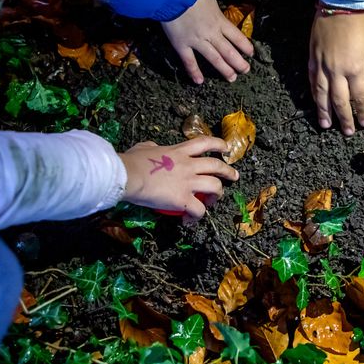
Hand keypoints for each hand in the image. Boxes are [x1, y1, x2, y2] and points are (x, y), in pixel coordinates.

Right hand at [119, 139, 238, 223]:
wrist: (128, 175)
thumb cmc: (131, 161)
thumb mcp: (144, 148)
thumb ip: (153, 148)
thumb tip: (154, 148)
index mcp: (179, 151)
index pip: (204, 143)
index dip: (218, 144)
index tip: (225, 148)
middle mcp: (188, 165)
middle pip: (216, 166)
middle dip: (228, 171)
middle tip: (234, 176)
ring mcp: (188, 182)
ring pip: (215, 187)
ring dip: (219, 194)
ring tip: (217, 199)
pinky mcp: (183, 199)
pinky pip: (199, 210)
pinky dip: (197, 216)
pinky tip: (190, 219)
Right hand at [162, 0, 252, 83]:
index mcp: (219, 20)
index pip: (237, 36)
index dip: (245, 45)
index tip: (251, 53)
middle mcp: (211, 33)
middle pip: (229, 51)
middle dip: (238, 62)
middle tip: (245, 70)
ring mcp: (197, 41)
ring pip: (214, 59)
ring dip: (224, 70)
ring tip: (232, 78)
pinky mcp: (182, 45)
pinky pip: (190, 62)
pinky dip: (195, 72)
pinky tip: (200, 82)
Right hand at [308, 9, 363, 135]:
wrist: (341, 3)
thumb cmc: (361, 23)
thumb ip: (361, 65)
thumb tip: (355, 75)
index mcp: (356, 69)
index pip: (359, 97)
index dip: (361, 111)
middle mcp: (337, 70)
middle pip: (339, 100)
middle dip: (344, 118)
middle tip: (346, 132)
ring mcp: (322, 64)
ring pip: (321, 93)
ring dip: (324, 111)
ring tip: (326, 125)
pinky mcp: (312, 56)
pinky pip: (312, 79)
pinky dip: (314, 93)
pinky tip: (315, 101)